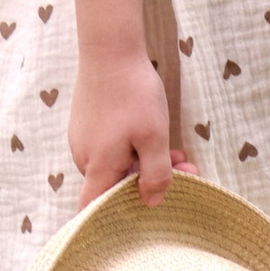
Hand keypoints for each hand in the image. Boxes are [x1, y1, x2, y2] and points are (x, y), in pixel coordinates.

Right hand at [70, 50, 187, 209]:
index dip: (110, 220)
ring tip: (179, 152)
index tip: (140, 217)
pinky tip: (156, 133)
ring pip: (117, 163)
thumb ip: (156, 174)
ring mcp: (83, 138)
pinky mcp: (88, 122)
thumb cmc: (133, 94)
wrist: (109, 50)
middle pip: (115, 184)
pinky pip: (112, 146)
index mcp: (98, 167)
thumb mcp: (154, 137)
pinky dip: (135, 146)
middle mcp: (84, 157)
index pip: (92, 209)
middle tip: (186, 169)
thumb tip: (152, 203)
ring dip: (147, 162)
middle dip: (150, 181)